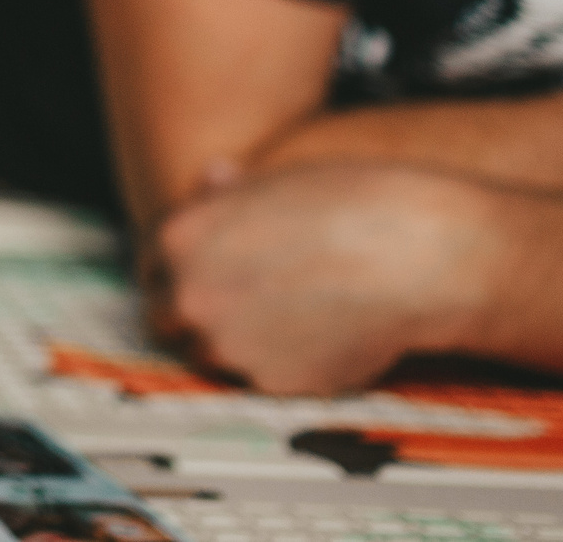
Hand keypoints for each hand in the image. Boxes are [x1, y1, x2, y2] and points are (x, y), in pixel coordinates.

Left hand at [150, 161, 500, 393]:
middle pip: (163, 321)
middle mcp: (190, 295)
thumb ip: (226, 195)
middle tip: (237, 305)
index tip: (201, 274)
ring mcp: (227, 344)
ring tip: (287, 316)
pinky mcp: (270, 383)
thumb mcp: (274, 180)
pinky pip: (260, 378)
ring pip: (210, 355)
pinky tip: (318, 335)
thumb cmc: (352, 206)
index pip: (148, 268)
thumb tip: (211, 178)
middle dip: (190, 315)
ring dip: (232, 343)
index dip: (176, 271)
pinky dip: (279, 364)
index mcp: (179, 238)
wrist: (414, 256)